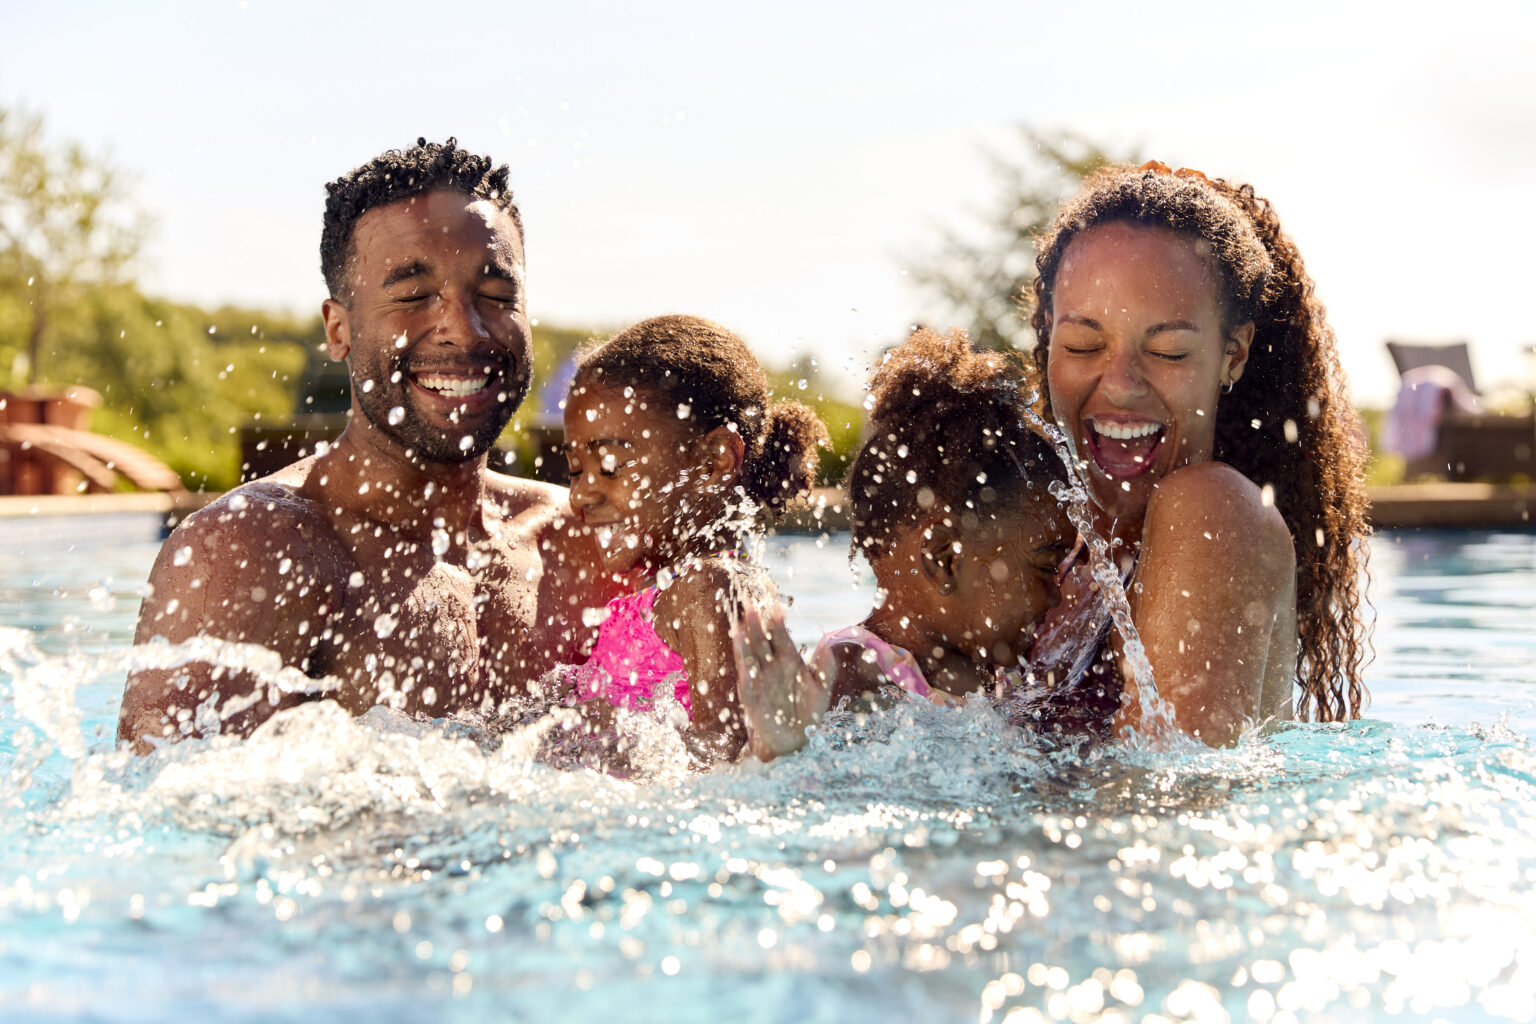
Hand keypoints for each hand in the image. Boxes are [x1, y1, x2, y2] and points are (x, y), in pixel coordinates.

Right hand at [731, 606, 832, 761]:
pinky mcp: (752, 699)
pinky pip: (748, 686)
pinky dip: (746, 677)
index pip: (780, 636)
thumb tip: (827, 645)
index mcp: (788, 659)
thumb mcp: (821, 688)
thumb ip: (825, 668)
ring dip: (744, 644)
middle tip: (752, 607)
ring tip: (739, 628)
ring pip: (750, 658)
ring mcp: (759, 681)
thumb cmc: (808, 710)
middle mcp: (771, 666)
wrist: (796, 738)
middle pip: (761, 642)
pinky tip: (744, 667)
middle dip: (756, 626)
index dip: (778, 623)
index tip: (777, 608)